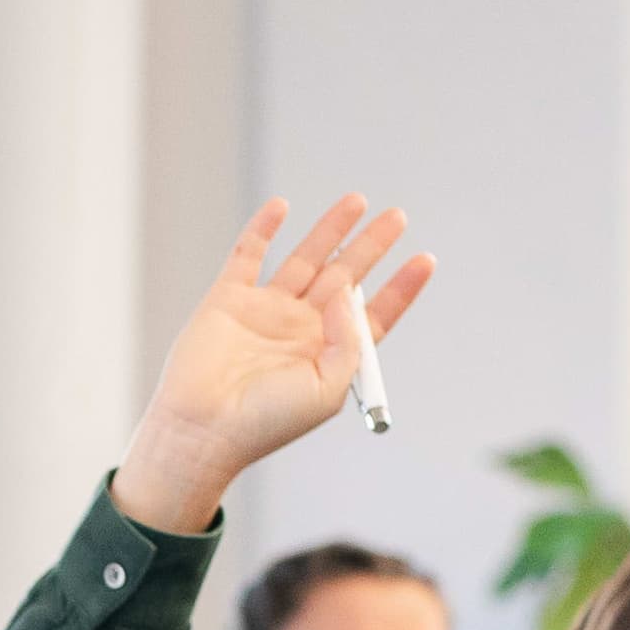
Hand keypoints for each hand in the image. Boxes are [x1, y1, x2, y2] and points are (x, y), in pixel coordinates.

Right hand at [111, 197, 436, 536]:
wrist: (205, 428)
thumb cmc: (266, 422)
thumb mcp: (327, 390)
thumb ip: (348, 340)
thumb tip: (346, 289)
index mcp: (326, 354)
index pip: (372, 314)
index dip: (399, 288)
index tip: (425, 260)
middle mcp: (299, 329)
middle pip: (345, 278)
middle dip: (371, 246)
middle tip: (398, 218)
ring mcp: (264, 310)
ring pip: (306, 259)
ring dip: (331, 229)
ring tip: (358, 201)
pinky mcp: (228, 298)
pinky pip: (248, 253)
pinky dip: (263, 228)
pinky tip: (282, 206)